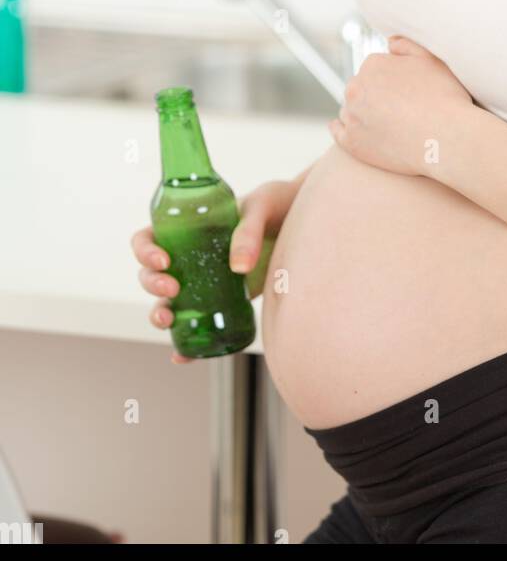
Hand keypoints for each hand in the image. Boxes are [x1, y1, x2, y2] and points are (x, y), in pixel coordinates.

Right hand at [130, 177, 300, 362]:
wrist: (307, 224)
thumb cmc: (278, 204)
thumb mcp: (262, 206)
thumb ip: (249, 231)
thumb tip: (238, 268)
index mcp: (189, 226)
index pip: (148, 237)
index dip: (145, 251)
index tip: (163, 261)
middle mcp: (190, 255)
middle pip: (151, 273)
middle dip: (152, 284)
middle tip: (172, 288)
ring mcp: (204, 281)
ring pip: (167, 302)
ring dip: (159, 314)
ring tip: (168, 321)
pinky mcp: (222, 301)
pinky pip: (196, 324)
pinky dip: (184, 344)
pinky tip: (181, 356)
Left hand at [328, 34, 472, 175]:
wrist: (447, 139)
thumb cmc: (444, 98)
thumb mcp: (431, 59)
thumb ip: (406, 45)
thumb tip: (389, 42)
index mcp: (372, 64)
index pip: (375, 70)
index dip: (391, 81)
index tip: (404, 93)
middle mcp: (356, 87)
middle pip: (360, 89)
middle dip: (373, 96)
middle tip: (397, 109)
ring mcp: (351, 115)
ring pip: (350, 110)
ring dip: (361, 113)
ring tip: (386, 124)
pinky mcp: (351, 142)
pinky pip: (339, 133)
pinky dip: (344, 130)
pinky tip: (351, 131)